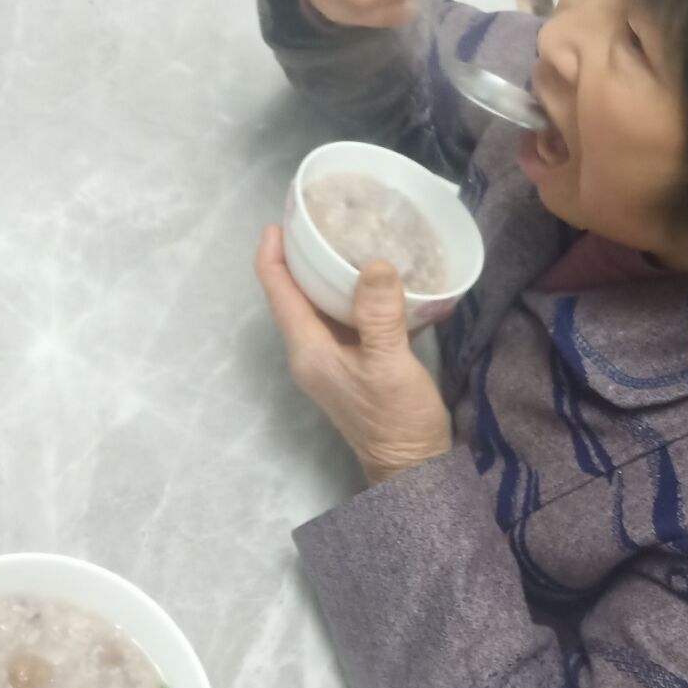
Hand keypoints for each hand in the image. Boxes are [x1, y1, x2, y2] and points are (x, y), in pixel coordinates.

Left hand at [255, 225, 450, 485]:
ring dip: (335, 272)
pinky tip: (389, 277)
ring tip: (358, 237)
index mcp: (307, 348)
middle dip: (306, 253)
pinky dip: (362, 295)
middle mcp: (312, 350)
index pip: (277, 289)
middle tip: (330, 217)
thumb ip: (379, 314)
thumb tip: (373, 264)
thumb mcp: (389, 364)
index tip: (287, 217)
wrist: (413, 469)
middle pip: (296, 291)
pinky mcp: (357, 362)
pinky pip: (350, 317)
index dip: (274, 251)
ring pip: (324, 303)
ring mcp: (333, 358)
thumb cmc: (395, 420)